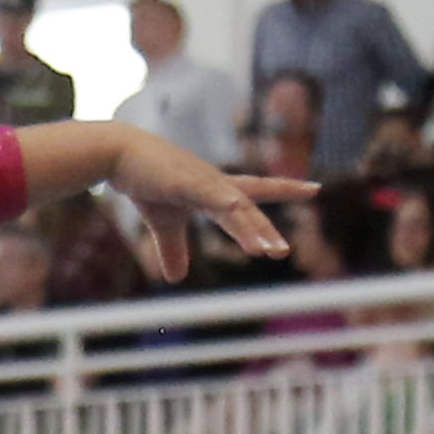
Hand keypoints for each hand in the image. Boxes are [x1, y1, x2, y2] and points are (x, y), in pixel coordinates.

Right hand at [98, 128, 317, 276]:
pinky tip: (238, 210)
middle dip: (266, 230)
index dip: (285, 189)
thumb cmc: (144, 181)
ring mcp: (203, 181)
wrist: (119, 154)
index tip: (314, 188)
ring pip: (236, 208)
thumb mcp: (161, 223)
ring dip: (253, 229)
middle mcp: (216, 184)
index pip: (257, 191)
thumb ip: (173, 249)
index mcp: (215, 191)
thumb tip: (176, 279)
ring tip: (269, 250)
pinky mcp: (186, 180)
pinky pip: (212, 197)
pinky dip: (228, 206)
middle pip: (249, 208)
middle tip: (285, 251)